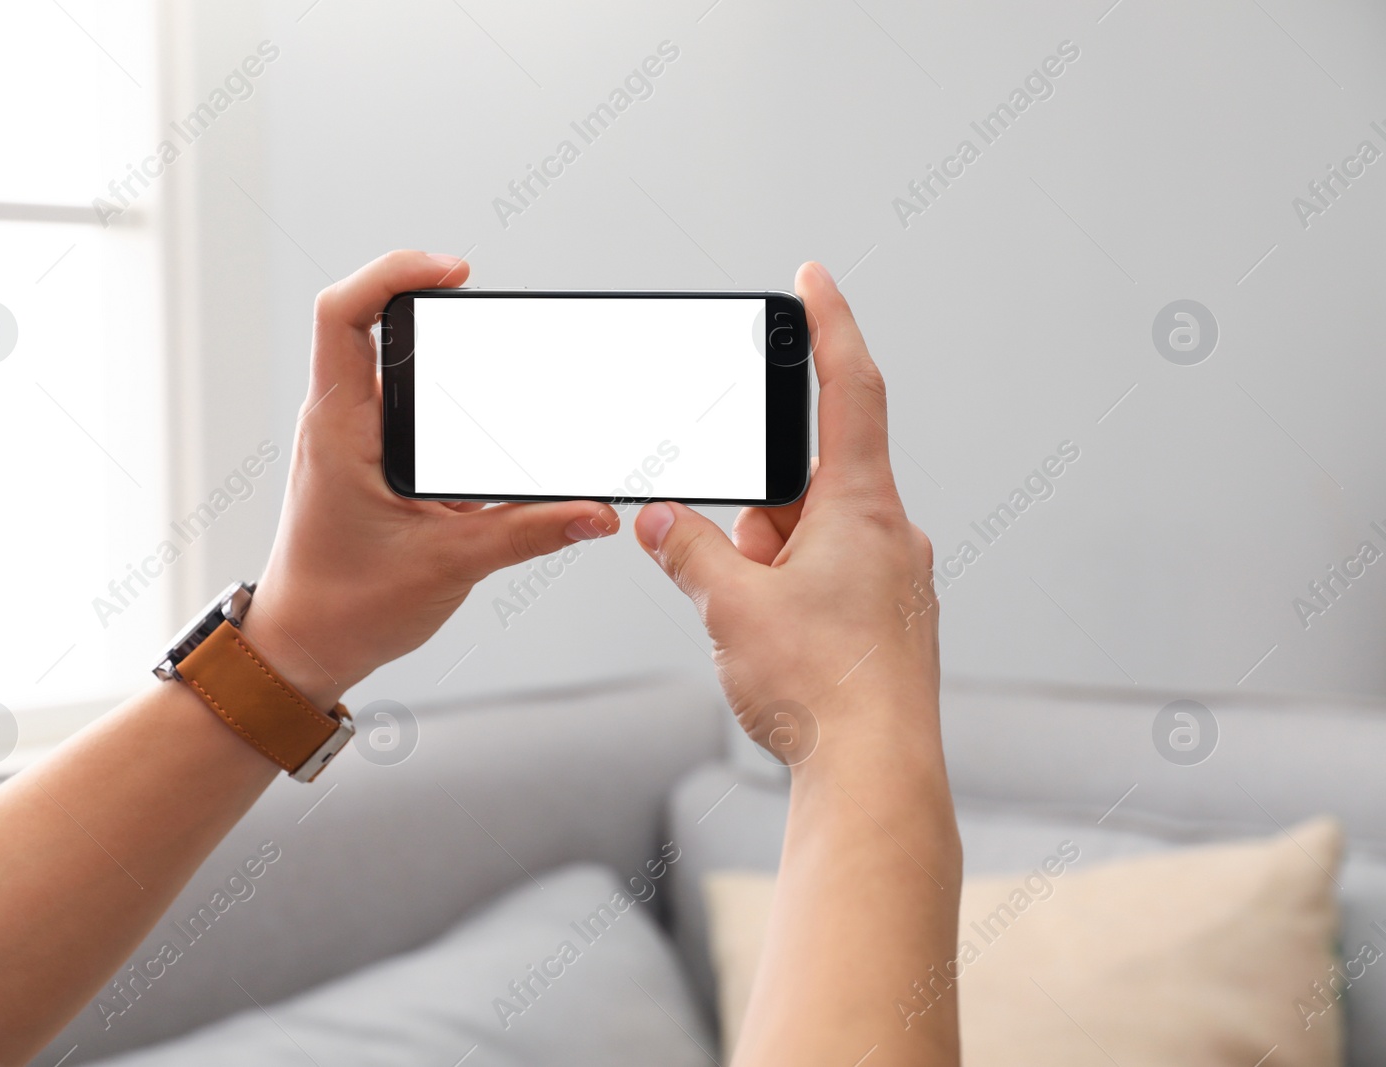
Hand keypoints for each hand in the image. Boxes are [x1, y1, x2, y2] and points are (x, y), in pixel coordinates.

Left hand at [242, 250, 618, 706]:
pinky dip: (452, 402)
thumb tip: (592, 512)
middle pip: (378, 325)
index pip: (343, 313)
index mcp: (338, 427)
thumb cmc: (344, 608)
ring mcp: (356, 439)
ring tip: (499, 357)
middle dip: (436, 308)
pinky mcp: (374, 462)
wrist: (305, 649)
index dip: (394, 273)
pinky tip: (491, 420)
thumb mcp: (449, 564)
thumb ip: (530, 533)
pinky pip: (412, 409)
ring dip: (445, 357)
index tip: (454, 273)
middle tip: (490, 312)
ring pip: (398, 367)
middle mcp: (342, 421)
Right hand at [633, 261, 937, 762]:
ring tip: (754, 627)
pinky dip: (790, 594)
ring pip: (810, 540)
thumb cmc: (821, 690)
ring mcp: (893, 580)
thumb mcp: (731, 608)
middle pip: (806, 485)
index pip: (850, 389)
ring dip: (768, 564)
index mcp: (861, 508)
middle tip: (733, 569)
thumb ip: (689, 550)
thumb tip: (661, 522)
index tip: (813, 279)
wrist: (875, 777)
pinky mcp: (887, 620)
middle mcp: (889, 535)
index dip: (830, 326)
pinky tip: (776, 645)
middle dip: (756, 515)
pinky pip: (827, 580)